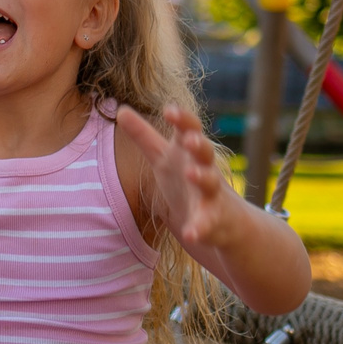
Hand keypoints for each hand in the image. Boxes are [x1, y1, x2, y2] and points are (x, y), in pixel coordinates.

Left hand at [119, 105, 234, 247]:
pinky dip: (199, 227)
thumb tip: (120, 110)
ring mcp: (211, 194)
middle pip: (205, 151)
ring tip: (192, 174)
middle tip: (190, 138)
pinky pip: (207, 223)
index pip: (189, 128)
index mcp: (189, 152)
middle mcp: (204, 168)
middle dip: (199, 144)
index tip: (169, 110)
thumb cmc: (186, 180)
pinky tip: (191, 234)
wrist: (222, 220)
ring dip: (202, 177)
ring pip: (211, 182)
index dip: (182, 119)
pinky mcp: (213, 220)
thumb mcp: (163, 157)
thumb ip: (143, 135)